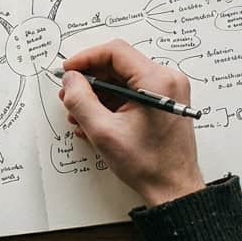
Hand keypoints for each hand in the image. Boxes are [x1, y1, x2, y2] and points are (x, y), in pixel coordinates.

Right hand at [57, 39, 203, 206]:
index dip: (86, 58)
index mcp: (157, 81)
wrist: (173, 188)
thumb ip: (81, 100)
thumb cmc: (148, 164)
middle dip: (90, 80)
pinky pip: (131, 92)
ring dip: (98, 94)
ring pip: (122, 79)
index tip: (68, 71)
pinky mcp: (164, 102)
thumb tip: (70, 79)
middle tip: (69, 96)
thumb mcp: (104, 132)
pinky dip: (111, 102)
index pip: (115, 52)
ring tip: (79, 115)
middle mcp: (167, 80)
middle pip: (118, 65)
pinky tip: (95, 120)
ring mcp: (167, 91)